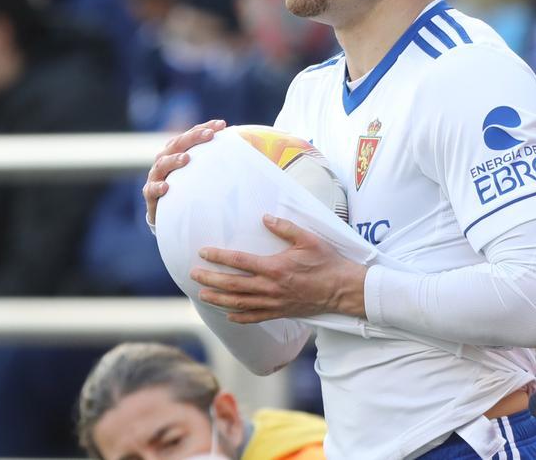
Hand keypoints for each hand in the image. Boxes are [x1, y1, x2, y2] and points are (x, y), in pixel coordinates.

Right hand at [143, 119, 226, 225]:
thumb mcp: (204, 174)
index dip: (204, 128)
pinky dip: (158, 187)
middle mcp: (165, 160)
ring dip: (174, 160)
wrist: (168, 215)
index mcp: (177, 151)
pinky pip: (151, 190)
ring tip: (186, 158)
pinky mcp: (150, 195)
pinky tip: (167, 187)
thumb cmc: (190, 189)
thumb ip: (219, 162)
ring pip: (162, 164)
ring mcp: (156, 177)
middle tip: (209, 135)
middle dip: (193, 138)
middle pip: (177, 144)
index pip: (191, 135)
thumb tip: (249, 148)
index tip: (222, 124)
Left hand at [190, 215, 368, 323]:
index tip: (203, 252)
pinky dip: (238, 317)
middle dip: (210, 279)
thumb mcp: (309, 239)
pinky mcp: (280, 312)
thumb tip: (265, 218)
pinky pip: (255, 317)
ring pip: (239, 303)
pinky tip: (227, 314)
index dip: (219, 257)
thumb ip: (285, 228)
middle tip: (193, 274)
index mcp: (274, 267)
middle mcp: (270, 287)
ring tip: (202, 294)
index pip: (239, 262)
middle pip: (233, 284)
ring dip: (218, 299)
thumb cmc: (327, 262)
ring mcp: (274, 303)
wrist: (342, 289)